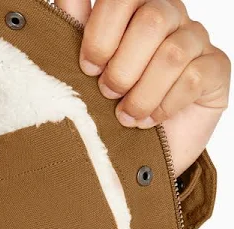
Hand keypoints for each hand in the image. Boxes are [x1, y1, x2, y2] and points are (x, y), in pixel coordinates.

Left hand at [55, 0, 230, 176]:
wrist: (141, 151)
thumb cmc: (110, 105)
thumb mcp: (86, 68)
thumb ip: (76, 26)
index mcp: (135, 8)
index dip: (102, 34)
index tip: (88, 68)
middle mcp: (170, 15)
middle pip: (153, 18)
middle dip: (123, 67)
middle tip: (108, 94)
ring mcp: (196, 39)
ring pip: (173, 54)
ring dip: (142, 94)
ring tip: (126, 117)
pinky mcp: (216, 68)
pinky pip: (194, 79)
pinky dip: (165, 106)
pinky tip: (150, 121)